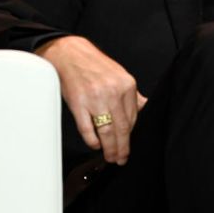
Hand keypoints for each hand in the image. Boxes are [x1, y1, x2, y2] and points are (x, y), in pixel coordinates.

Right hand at [35, 35, 146, 165]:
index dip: (130, 136)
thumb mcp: (120, 75)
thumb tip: (143, 108)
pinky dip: (92, 141)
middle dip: (122, 148)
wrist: (70, 54)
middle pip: (122, 129)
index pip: (133, 118)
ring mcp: (95, 99)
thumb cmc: (94, 66)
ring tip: (110, 157)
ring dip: (109, 148)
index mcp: (126, 85)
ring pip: (107, 132)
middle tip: (121, 159)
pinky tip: (95, 145)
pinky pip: (87, 129)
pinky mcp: (78, 104)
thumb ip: (131, 94)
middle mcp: (113, 92)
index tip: (128, 146)